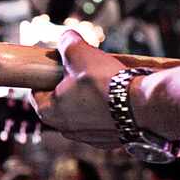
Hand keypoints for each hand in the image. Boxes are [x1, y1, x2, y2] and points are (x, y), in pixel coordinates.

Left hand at [30, 30, 125, 148]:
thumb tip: (67, 38)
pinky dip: (106, 112)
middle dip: (69, 88)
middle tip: (82, 72)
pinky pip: (102, 123)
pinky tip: (116, 98)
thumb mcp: (80, 52)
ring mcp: (88, 138)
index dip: (44, 78)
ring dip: (88, 100)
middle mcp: (66, 130)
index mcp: (50, 112)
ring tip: (102, 83)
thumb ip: (67, 43)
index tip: (55, 68)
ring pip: (82, 114)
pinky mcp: (109, 141)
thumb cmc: (106, 82)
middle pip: (60, 104)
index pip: (36, 93)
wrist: (143, 106)